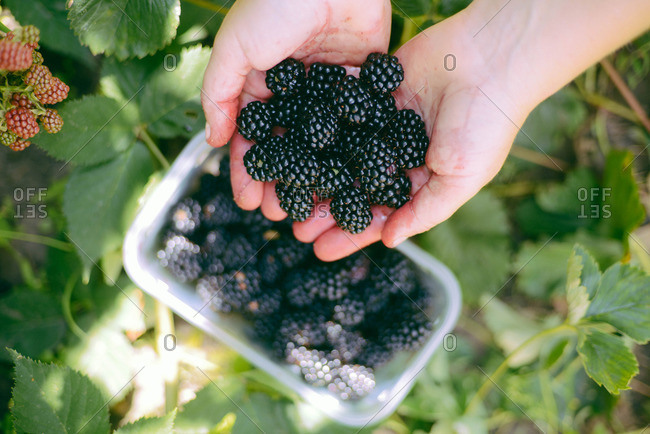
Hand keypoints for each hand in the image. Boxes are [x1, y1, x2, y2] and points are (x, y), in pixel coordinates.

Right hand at [201, 0, 391, 212]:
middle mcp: (294, 93)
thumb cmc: (274, 4)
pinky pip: (355, 124)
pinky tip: (353, 180)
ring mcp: (328, 91)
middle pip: (288, 148)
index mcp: (261, 86)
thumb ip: (219, 96)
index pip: (252, 138)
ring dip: (318, 177)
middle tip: (283, 216)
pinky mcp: (361, 84)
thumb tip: (215, 141)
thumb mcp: (233, 50)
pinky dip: (354, 152)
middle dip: (283, 183)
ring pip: (322, 145)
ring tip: (317, 208)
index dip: (249, 171)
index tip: (249, 202)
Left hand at [293, 9, 532, 259]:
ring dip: (314, 173)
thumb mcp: (460, 179)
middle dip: (325, 208)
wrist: (491, 58)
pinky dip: (317, 126)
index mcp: (419, 179)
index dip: (351, 233)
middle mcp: (398, 154)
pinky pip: (340, 111)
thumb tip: (390, 241)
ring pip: (341, 153)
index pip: (379, 214)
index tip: (321, 251)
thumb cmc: (485, 125)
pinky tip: (289, 143)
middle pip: (353, 187)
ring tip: (284, 193)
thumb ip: (424, 211)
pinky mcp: (373, 91)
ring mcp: (383, 123)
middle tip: (293, 226)